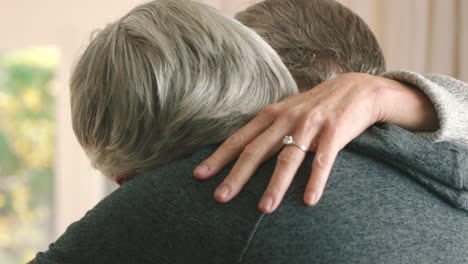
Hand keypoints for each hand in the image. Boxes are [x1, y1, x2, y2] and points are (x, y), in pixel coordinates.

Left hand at [193, 73, 437, 212]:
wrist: (357, 89)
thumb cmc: (316, 105)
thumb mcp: (287, 110)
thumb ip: (267, 128)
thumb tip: (242, 148)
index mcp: (272, 115)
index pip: (240, 138)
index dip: (219, 157)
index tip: (200, 174)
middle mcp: (286, 118)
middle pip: (256, 150)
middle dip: (237, 176)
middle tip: (220, 197)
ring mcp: (310, 125)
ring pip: (288, 158)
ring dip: (275, 185)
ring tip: (264, 209)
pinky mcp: (335, 132)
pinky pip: (323, 161)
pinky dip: (316, 181)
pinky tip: (309, 200)